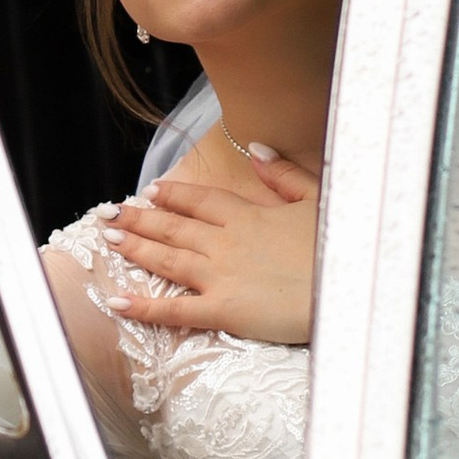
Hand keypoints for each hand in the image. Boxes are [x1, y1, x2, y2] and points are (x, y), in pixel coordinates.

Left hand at [102, 150, 319, 346]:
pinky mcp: (223, 310)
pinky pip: (176, 310)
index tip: (151, 191)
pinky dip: (144, 307)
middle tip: (110, 214)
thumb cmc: (339, 247)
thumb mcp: (317, 198)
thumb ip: (283, 175)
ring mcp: (220, 276)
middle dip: (139, 218)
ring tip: (108, 239)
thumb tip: (256, 148)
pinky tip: (118, 302)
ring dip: (135, 247)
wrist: (350, 289)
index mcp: (247, 215)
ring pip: (166, 260)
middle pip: (173, 227)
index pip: (200, 201)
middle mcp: (225, 241)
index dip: (173, 196)